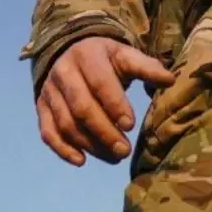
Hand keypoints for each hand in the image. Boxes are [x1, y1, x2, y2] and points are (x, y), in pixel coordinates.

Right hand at [35, 36, 175, 165]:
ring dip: (90, 144)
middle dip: (104, 132)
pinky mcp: (41, 107)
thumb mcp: (126, 56)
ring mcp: (50, 91)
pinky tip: (82, 161)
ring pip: (66, 123)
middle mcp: (64, 72)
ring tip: (113, 157)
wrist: (71, 51)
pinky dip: (63, 149)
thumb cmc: (106, 59)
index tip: (130, 125)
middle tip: (124, 151)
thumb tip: (170, 80)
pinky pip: (48, 132)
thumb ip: (147, 67)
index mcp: (88, 55)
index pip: (100, 83)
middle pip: (82, 107)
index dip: (115, 105)